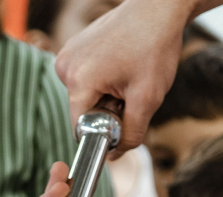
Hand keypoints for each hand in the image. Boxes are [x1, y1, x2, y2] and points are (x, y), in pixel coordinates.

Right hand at [55, 0, 192, 153]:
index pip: (81, 128)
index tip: (124, 120)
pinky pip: (84, 78)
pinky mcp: (72, 48)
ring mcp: (67, 55)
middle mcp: (65, 67)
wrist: (157, 9)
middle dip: (107, 111)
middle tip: (131, 92)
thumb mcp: (147, 99)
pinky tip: (119, 64)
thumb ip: (131, 134)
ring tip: (126, 74)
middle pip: (83, 111)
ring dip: (105, 95)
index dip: (104, 132)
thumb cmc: (154, 47)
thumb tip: (115, 156)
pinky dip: (101, 79)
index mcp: (78, 81)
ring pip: (84, 96)